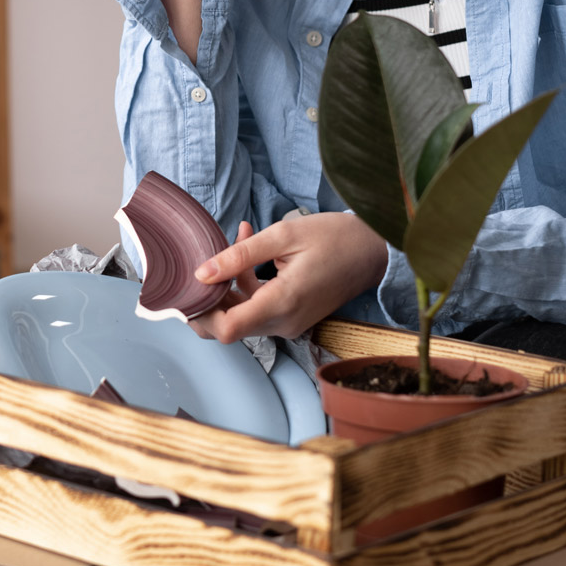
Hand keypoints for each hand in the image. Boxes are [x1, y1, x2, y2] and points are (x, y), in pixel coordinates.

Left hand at [187, 213, 388, 342]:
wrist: (374, 250)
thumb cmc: (335, 238)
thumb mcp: (283, 236)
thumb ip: (239, 256)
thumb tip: (201, 273)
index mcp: (282, 303)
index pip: (227, 329)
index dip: (201, 313)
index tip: (191, 287)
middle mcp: (284, 322)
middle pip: (228, 327)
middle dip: (208, 299)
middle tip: (202, 263)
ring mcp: (288, 323)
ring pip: (240, 317)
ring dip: (227, 286)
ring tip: (234, 242)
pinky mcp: (291, 317)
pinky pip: (257, 308)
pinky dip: (245, 285)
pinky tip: (247, 251)